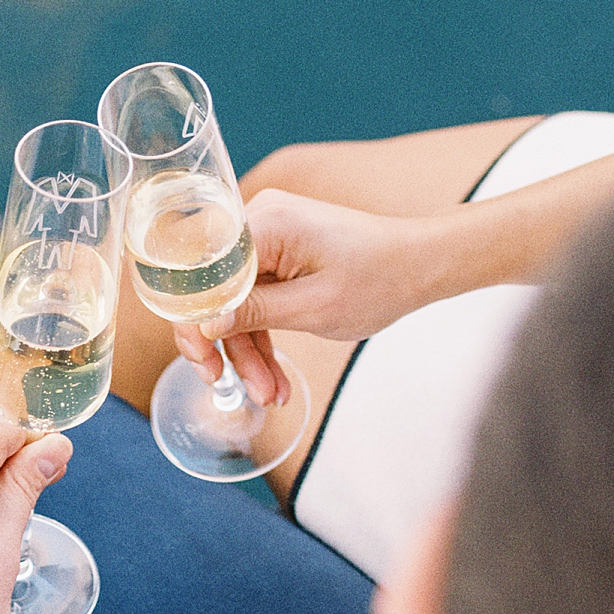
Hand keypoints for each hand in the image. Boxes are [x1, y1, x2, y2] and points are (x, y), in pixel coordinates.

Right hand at [173, 189, 435, 385]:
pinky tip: (275, 376)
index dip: (192, 321)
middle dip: (227, 344)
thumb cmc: (378, 280)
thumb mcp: (314, 308)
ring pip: (236, 299)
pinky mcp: (280, 250)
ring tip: (271, 395)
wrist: (420, 264)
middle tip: (231, 387)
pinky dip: (263, 333)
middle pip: (216, 288)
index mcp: (265, 222)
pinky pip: (255, 294)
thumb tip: (201, 324)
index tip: (205, 363)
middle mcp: (259, 218)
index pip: (202, 273)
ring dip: (248, 349)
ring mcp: (269, 234)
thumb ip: (254, 314)